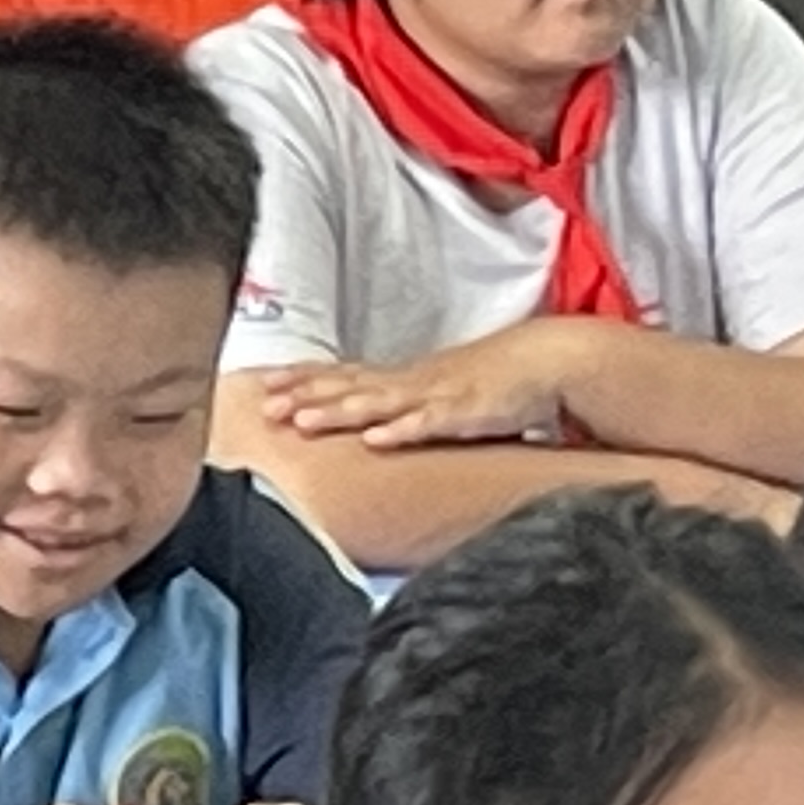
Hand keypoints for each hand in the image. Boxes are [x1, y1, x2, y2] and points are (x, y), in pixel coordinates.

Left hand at [238, 325, 593, 448]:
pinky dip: (403, 431)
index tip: (261, 385)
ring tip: (302, 420)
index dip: (301, 379)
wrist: (542, 363)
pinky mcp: (465, 411)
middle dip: (304, 395)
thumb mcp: (436, 395)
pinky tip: (377, 441)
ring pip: (378, 403)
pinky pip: (430, 423)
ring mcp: (435, 394)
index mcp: (401, 378)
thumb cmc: (488, 384)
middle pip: (347, 386)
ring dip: (338, 411)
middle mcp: (409, 381)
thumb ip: (402, 407)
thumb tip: (367, 427)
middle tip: (263, 406)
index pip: (341, 375)